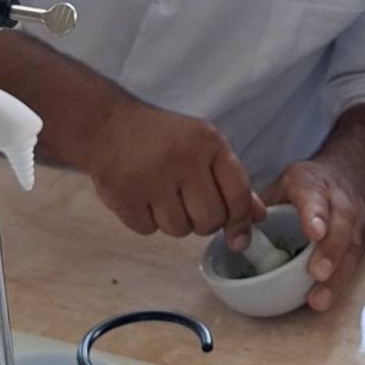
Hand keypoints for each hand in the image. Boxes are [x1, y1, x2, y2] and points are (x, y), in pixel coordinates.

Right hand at [85, 96, 265, 246]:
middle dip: (205, 221)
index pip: (237, 194)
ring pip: (180, 230)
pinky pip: (149, 230)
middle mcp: (184, 161)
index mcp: (209, 144)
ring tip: (164, 196)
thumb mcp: (204, 147)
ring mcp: (152, 180)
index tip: (239, 238)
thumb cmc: (163, 138)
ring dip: (176, 221)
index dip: (241, 221)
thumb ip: (233, 181)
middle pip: (210, 220)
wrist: (107, 125)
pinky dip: (148, 221)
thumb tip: (258, 217)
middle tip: (191, 204)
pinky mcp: (125, 197)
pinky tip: (143, 198)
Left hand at [264, 159, 364, 311]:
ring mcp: (357, 219)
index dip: (315, 214)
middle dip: (331, 249)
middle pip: (341, 222)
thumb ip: (262, 206)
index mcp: (312, 183)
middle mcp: (339, 199)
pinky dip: (343, 280)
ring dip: (337, 273)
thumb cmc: (308, 186)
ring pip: (353, 244)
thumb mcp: (281, 185)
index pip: (315, 195)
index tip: (314, 233)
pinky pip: (357, 259)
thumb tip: (238, 235)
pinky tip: (327, 298)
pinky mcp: (364, 238)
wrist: (351, 175)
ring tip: (319, 298)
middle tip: (316, 273)